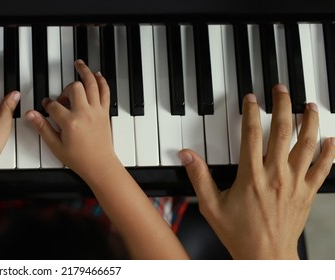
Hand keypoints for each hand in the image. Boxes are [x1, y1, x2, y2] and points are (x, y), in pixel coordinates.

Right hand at [25, 60, 118, 179]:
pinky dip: (101, 81)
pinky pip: (105, 91)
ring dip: (85, 72)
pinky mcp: (104, 112)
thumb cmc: (79, 159)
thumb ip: (42, 127)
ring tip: (79, 63)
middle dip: (65, 91)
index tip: (46, 107)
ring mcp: (96, 111)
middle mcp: (84, 113)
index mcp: (70, 122)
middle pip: (73, 88)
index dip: (48, 105)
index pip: (54, 106)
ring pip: (91, 84)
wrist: (100, 165)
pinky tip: (96, 75)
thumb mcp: (55, 146)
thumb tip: (30, 114)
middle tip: (62, 100)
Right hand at [179, 84, 334, 258]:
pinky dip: (329, 152)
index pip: (252, 135)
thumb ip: (199, 177)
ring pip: (307, 145)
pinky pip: (323, 168)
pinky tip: (331, 139)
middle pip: (283, 132)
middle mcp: (276, 175)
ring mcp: (295, 183)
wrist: (266, 255)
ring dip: (309, 122)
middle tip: (282, 90)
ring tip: (309, 105)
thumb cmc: (239, 233)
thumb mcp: (211, 205)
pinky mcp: (308, 193)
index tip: (252, 99)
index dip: (252, 113)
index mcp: (252, 176)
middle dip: (283, 106)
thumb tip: (186, 156)